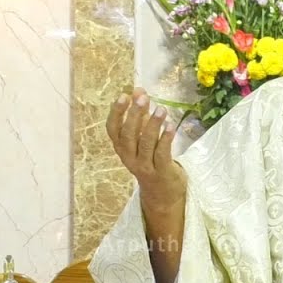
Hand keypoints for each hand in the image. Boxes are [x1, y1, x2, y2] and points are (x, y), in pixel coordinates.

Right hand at [106, 87, 184, 212]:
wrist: (161, 193)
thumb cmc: (151, 159)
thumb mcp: (142, 137)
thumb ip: (141, 115)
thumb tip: (138, 90)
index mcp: (121, 147)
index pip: (112, 129)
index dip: (116, 112)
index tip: (124, 96)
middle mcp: (129, 157)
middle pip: (128, 135)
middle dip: (135, 115)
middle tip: (143, 98)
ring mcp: (144, 166)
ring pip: (145, 144)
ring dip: (152, 125)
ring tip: (161, 109)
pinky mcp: (161, 171)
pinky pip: (162, 153)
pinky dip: (165, 139)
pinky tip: (170, 126)